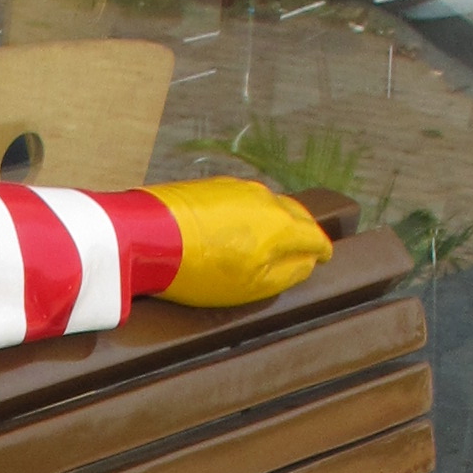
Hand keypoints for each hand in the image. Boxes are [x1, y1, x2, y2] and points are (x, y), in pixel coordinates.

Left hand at [145, 178, 332, 308]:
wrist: (147, 235)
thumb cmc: (199, 269)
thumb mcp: (250, 287)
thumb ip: (287, 274)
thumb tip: (308, 262)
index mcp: (282, 227)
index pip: (313, 236)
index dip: (322, 249)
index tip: (326, 256)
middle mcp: (266, 200)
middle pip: (296, 214)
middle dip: (305, 229)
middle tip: (307, 243)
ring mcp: (238, 188)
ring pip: (269, 202)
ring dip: (277, 217)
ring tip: (274, 232)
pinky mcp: (212, 185)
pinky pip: (242, 198)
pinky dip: (249, 211)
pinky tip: (239, 222)